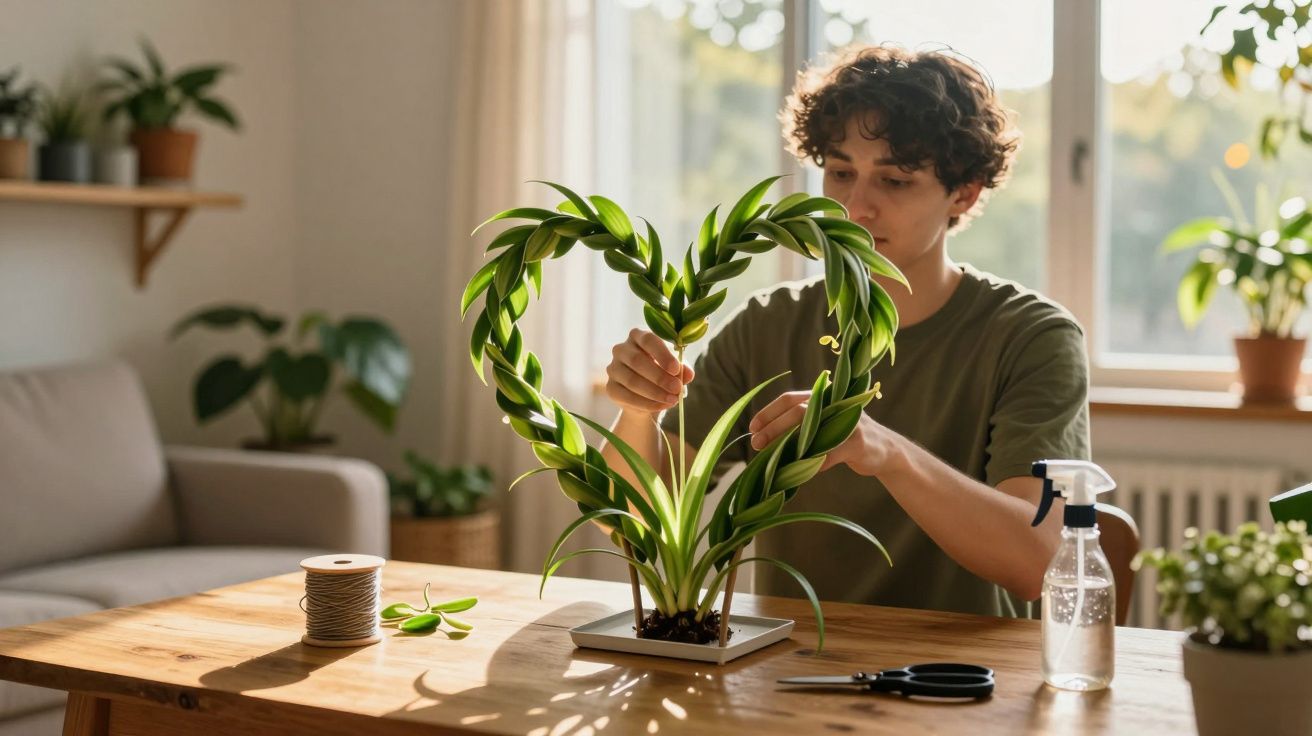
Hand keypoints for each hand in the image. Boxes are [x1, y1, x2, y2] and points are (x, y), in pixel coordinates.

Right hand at [605, 329, 693, 415]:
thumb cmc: (662, 373)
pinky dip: (646, 403)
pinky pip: (626, 396)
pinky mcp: (610, 387)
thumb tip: (688, 374)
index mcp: (638, 336)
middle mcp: (621, 349)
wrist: (646, 395)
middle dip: (660, 377)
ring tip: (672, 400)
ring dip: (654, 392)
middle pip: (637, 361)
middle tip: (677, 389)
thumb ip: (682, 369)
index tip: (676, 369)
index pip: (648, 340)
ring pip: (632, 380)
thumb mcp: (675, 369)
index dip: (662, 354)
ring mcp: (613, 368)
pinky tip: (661, 406)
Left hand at [747, 391, 898, 475]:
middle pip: (797, 413)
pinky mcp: (856, 444)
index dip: (768, 412)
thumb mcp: (825, 424)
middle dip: (773, 428)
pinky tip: (799, 472)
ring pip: (811, 433)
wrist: (885, 450)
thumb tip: (764, 437)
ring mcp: (847, 423)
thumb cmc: (846, 437)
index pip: (790, 399)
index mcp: (824, 397)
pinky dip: (811, 465)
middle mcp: (835, 405)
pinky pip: (827, 456)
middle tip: (756, 444)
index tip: (752, 428)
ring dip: (788, 447)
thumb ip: (801, 424)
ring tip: (772, 459)